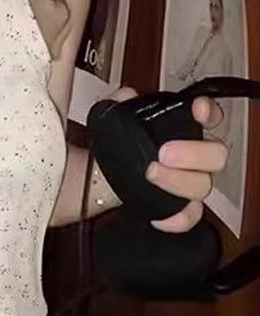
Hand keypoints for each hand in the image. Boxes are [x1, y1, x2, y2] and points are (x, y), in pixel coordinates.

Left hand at [111, 87, 227, 232]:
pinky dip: (177, 218)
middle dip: (193, 153)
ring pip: (202, 185)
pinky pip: (189, 217)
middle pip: (216, 155)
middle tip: (164, 153)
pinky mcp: (178, 207)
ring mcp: (189, 182)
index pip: (209, 116)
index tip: (198, 110)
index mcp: (182, 129)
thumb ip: (119, 103)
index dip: (209, 113)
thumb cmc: (117, 146)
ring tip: (151, 174)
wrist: (100, 176)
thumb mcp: (113, 118)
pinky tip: (159, 215)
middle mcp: (194, 156)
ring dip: (178, 181)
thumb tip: (126, 96)